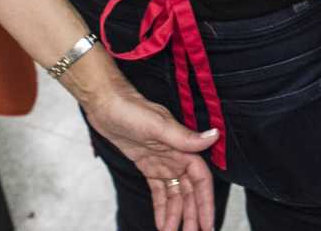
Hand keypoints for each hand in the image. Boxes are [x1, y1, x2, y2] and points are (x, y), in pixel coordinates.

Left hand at [80, 79, 219, 230]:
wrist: (106, 103)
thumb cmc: (131, 109)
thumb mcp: (157, 125)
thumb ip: (185, 137)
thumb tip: (214, 135)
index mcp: (183, 147)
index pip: (200, 181)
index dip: (205, 204)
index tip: (208, 225)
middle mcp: (176, 156)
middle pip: (189, 192)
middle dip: (192, 215)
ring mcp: (162, 162)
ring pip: (174, 195)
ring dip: (176, 215)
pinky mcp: (147, 165)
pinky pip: (158, 191)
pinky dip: (161, 208)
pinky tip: (161, 223)